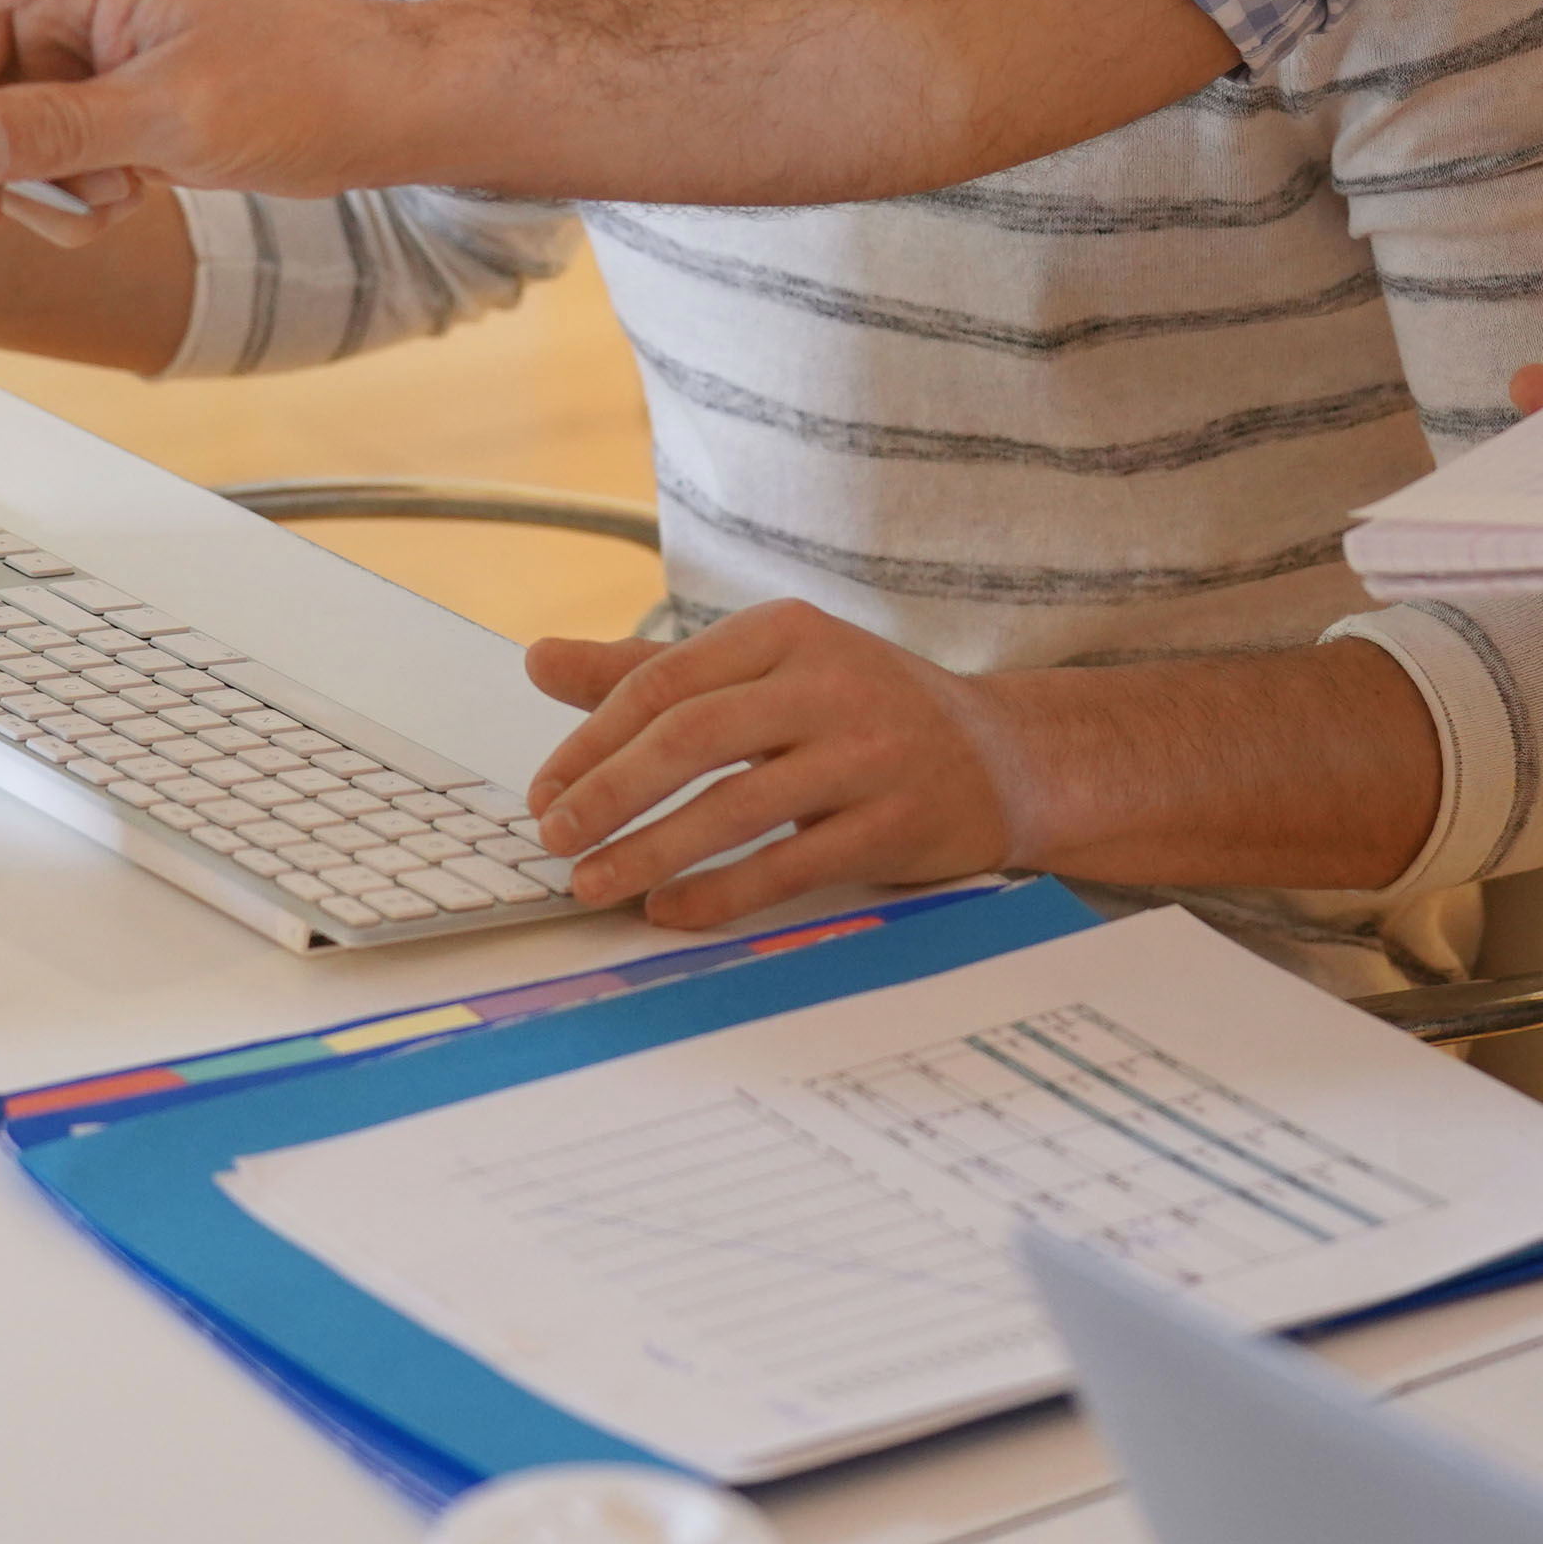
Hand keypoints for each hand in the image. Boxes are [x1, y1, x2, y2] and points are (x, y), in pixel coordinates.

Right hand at [0, 0, 415, 238]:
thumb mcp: (175, 115)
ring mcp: (73, 42)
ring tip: (109, 196)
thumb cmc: (306, 80)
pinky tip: (128, 190)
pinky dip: (60, 187)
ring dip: (24, 178)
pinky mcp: (88, 91)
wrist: (379, 108)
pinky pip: (23, 146)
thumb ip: (53, 131)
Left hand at [522, 601, 1036, 929]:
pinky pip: (788, 865)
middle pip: (692, 737)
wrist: (1003, 757)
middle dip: (610, 795)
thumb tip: (539, 660)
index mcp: (785, 631)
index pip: (663, 683)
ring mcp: (867, 753)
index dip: (592, 743)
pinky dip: (720, 894)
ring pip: (735, 807)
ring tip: (595, 886)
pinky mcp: (894, 822)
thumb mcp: (764, 669)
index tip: (544, 794)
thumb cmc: (862, 709)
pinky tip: (671, 911)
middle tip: (556, 840)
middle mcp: (827, 681)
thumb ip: (651, 672)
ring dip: (652, 853)